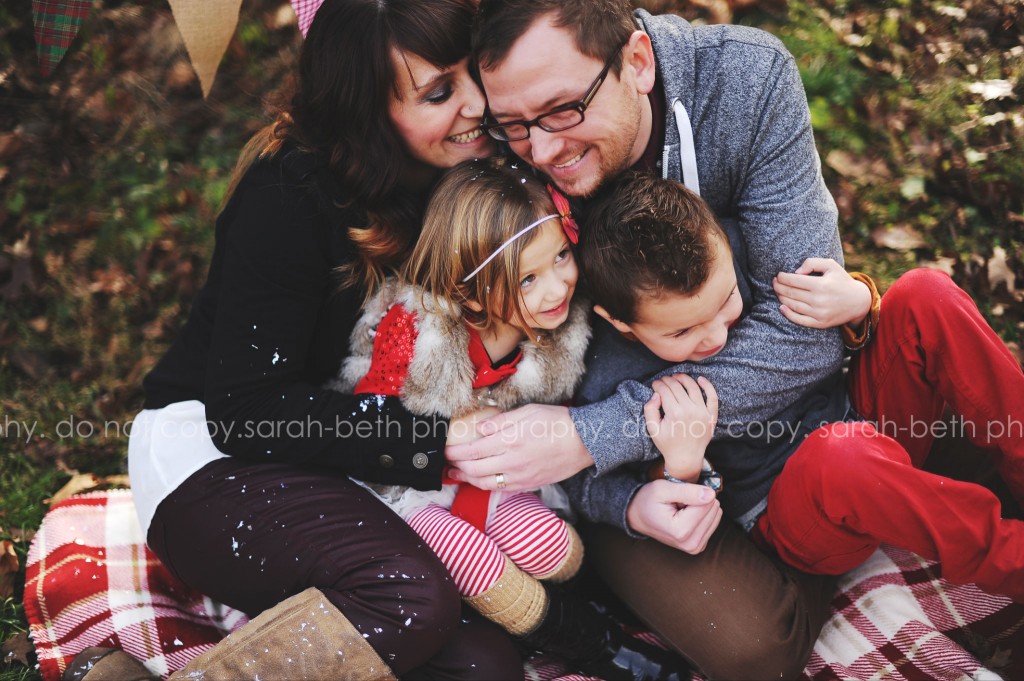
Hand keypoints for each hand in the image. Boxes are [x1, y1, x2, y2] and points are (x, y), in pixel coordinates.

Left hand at [445, 403, 593, 490]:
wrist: (584, 442)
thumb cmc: (557, 422)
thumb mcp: (527, 412)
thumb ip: (501, 422)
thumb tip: (480, 429)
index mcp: (509, 441)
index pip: (472, 451)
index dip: (455, 453)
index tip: (445, 450)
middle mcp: (512, 462)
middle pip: (474, 469)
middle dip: (456, 466)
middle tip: (446, 463)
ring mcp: (520, 476)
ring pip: (485, 483)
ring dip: (467, 480)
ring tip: (456, 475)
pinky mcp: (529, 484)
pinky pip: (501, 489)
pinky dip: (486, 487)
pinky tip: (480, 481)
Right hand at [626, 480, 721, 553]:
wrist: (638, 517)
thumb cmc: (647, 501)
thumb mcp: (662, 489)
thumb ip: (687, 491)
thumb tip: (711, 494)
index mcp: (681, 531)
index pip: (707, 502)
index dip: (693, 492)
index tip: (677, 498)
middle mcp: (691, 544)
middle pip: (714, 509)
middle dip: (698, 501)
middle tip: (679, 503)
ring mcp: (696, 547)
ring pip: (716, 515)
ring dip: (700, 508)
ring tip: (681, 509)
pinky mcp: (699, 546)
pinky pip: (713, 522)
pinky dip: (701, 515)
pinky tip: (685, 515)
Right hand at [643, 374, 717, 481]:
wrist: (686, 458)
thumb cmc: (668, 444)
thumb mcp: (652, 429)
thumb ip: (650, 410)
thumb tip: (656, 394)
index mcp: (675, 414)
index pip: (664, 390)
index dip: (657, 384)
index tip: (654, 384)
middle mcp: (690, 411)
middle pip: (677, 386)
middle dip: (667, 380)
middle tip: (662, 381)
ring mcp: (703, 412)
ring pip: (693, 387)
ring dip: (683, 378)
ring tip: (676, 377)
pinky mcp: (711, 415)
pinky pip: (712, 396)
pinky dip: (707, 385)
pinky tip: (700, 379)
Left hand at [773, 258, 870, 328]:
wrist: (858, 302)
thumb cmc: (841, 281)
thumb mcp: (831, 265)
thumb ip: (812, 263)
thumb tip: (796, 272)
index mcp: (821, 285)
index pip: (793, 280)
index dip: (782, 277)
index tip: (778, 275)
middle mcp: (818, 300)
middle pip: (790, 293)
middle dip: (778, 286)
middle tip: (774, 282)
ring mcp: (818, 313)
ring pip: (792, 305)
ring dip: (781, 297)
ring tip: (778, 291)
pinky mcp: (819, 323)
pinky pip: (798, 320)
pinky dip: (787, 313)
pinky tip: (781, 307)